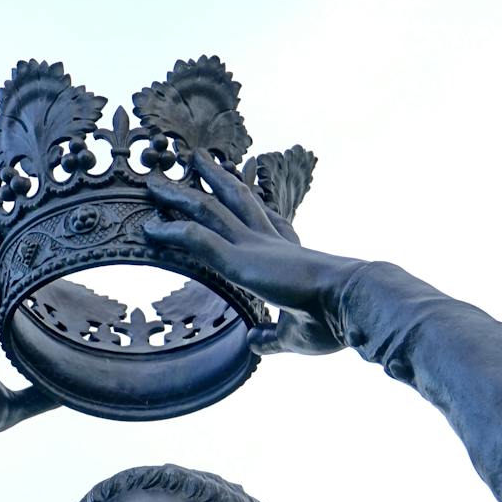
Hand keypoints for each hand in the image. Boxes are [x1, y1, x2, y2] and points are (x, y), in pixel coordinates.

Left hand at [143, 151, 363, 356]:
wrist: (352, 302)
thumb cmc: (335, 320)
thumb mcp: (295, 335)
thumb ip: (273, 336)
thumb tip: (256, 341)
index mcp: (286, 255)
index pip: (263, 220)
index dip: (247, 202)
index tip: (235, 186)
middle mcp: (268, 242)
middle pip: (233, 201)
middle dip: (214, 179)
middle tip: (195, 160)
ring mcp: (253, 247)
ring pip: (208, 211)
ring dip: (180, 195)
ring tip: (156, 181)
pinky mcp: (240, 259)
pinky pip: (197, 239)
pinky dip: (171, 232)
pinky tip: (148, 228)